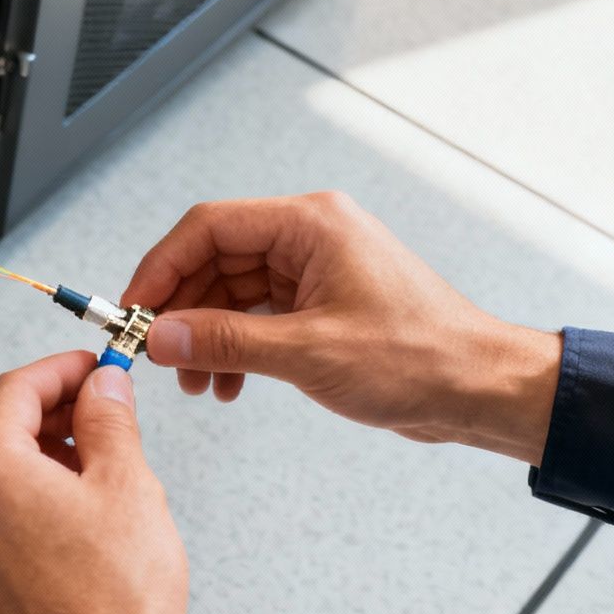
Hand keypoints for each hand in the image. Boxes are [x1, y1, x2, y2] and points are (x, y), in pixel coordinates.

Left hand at [0, 350, 186, 613]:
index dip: (59, 370)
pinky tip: (70, 515)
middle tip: (98, 411)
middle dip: (48, 412)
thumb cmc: (114, 603)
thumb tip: (102, 388)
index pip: (13, 389)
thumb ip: (108, 420)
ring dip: (36, 458)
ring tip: (93, 468)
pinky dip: (23, 502)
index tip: (92, 369)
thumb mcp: (127, 485)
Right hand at [123, 191, 561, 463]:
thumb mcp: (309, 353)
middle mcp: (310, 236)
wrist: (480, 389)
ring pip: (232, 290)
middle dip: (182, 309)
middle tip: (155, 353)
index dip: (161, 267)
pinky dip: (234, 347)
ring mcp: (316, 269)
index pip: (208, 227)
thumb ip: (226, 341)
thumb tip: (161, 337)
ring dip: (205, 335)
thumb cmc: (422, 358)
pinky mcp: (322, 303)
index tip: (133, 309)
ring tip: (195, 382)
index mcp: (310, 224)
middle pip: (215, 258)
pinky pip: (257, 314)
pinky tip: (228, 382)